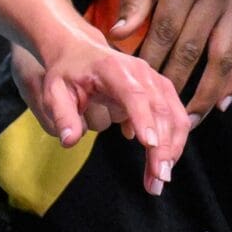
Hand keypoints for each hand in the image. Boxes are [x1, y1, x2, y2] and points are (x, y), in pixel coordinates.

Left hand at [25, 32, 186, 191]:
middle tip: (157, 181)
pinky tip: (160, 164)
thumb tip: (69, 140)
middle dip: (162, 147)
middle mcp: (141, 72)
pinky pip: (176, 117)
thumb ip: (62, 114)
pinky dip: (174, 142)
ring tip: (158, 180)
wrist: (80, 50)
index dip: (144, 119)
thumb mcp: (54, 90)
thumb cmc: (67, 71)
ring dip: (172, 149)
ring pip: (174, 116)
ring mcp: (155, 80)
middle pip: (159, 110)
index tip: (150, 145)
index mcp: (113, 68)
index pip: (134, 95)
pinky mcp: (162, 91)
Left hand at [110, 0, 231, 116]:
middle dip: (177, 86)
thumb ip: (133, 1)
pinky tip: (223, 102)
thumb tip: (118, 37)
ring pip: (225, 57)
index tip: (137, 90)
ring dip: (209, 93)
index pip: (166, 31)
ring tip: (191, 119)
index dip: (152, 64)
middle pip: (196, 49)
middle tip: (160, 114)